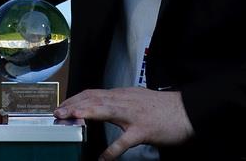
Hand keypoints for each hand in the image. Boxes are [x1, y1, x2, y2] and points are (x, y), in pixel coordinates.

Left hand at [54, 87, 193, 159]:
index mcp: (123, 95)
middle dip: (73, 104)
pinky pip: (125, 142)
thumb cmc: (164, 109)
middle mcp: (125, 101)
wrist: (188, 111)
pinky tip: (103, 160)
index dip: (76, 98)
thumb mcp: (138, 100)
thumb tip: (103, 106)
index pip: (94, 93)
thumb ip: (121, 103)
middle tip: (57, 112)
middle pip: (94, 98)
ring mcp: (133, 115)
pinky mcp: (143, 130)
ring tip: (68, 120)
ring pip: (104, 110)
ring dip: (84, 113)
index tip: (62, 105)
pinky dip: (112, 151)